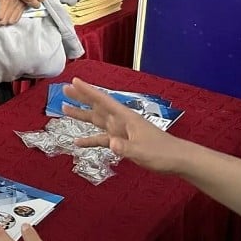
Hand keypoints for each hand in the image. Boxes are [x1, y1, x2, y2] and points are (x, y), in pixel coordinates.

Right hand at [62, 78, 191, 173]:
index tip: (74, 81)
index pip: (104, 101)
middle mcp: (121, 121)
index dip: (88, 91)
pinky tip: (78, 142)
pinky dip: (90, 140)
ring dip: (81, 115)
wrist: (176, 159)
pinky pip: (102, 139)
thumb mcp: (142, 150)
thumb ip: (125, 147)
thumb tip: (111, 143)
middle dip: (81, 98)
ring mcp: (121, 131)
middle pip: (97, 106)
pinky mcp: (122, 142)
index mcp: (126, 117)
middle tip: (64, 89)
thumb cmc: (162, 152)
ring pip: (97, 120)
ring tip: (64, 109)